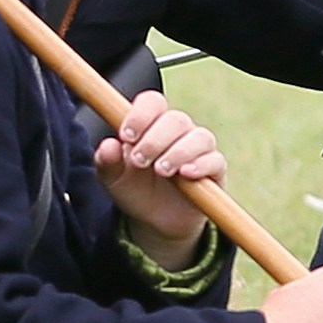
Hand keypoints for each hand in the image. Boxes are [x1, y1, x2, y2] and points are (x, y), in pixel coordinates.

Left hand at [88, 100, 249, 262]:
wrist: (155, 220)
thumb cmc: (134, 190)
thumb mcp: (113, 179)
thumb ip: (107, 161)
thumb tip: (109, 144)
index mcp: (151, 125)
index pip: (152, 102)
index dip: (141, 114)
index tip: (127, 136)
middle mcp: (178, 132)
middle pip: (176, 119)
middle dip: (155, 140)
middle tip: (139, 161)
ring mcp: (198, 149)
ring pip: (199, 137)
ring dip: (178, 153)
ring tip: (161, 171)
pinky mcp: (214, 170)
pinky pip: (215, 160)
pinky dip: (201, 165)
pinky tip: (186, 175)